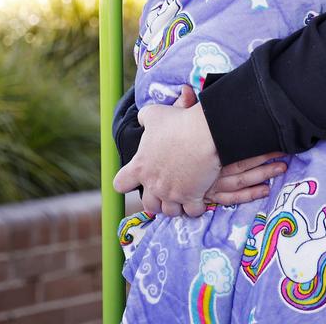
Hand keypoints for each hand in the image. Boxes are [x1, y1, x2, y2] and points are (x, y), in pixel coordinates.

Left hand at [113, 101, 221, 217]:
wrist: (206, 132)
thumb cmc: (179, 122)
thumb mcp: (155, 114)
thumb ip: (145, 118)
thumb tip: (141, 119)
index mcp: (140, 167)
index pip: (120, 184)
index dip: (127, 182)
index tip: (138, 177)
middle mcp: (153, 184)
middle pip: (149, 204)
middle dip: (157, 200)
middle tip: (167, 190)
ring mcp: (172, 193)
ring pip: (170, 211)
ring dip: (176, 205)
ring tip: (185, 196)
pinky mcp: (192, 197)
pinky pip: (193, 211)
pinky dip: (196, 206)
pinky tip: (201, 197)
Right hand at [167, 86, 286, 205]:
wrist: (148, 170)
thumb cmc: (161, 144)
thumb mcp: (167, 121)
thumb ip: (182, 105)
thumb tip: (187, 88)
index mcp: (202, 148)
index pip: (232, 144)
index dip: (255, 143)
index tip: (274, 136)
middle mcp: (207, 168)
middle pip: (241, 164)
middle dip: (265, 158)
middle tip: (286, 151)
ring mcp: (207, 184)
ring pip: (240, 181)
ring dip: (262, 174)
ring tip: (282, 167)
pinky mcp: (206, 196)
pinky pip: (232, 198)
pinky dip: (249, 194)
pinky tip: (266, 190)